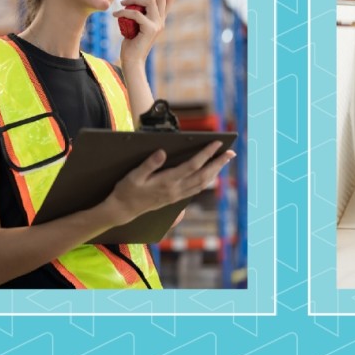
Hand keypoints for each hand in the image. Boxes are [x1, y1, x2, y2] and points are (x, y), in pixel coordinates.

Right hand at [103, 142, 234, 225]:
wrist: (122, 211)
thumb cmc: (127, 191)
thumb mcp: (133, 176)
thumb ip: (148, 165)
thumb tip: (162, 152)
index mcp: (167, 181)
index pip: (193, 165)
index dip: (206, 154)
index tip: (216, 143)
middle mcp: (176, 190)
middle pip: (204, 175)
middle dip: (219, 163)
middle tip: (231, 152)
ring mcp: (177, 196)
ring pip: (202, 183)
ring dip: (216, 171)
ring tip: (225, 160)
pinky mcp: (175, 199)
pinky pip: (196, 189)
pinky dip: (207, 180)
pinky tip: (211, 174)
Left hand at [114, 0, 175, 64]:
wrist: (132, 60)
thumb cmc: (131, 41)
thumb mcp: (137, 23)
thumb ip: (139, 12)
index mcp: (161, 18)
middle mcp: (162, 20)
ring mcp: (157, 25)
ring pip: (150, 1)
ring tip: (122, 3)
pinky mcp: (149, 30)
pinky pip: (137, 14)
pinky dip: (124, 12)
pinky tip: (115, 15)